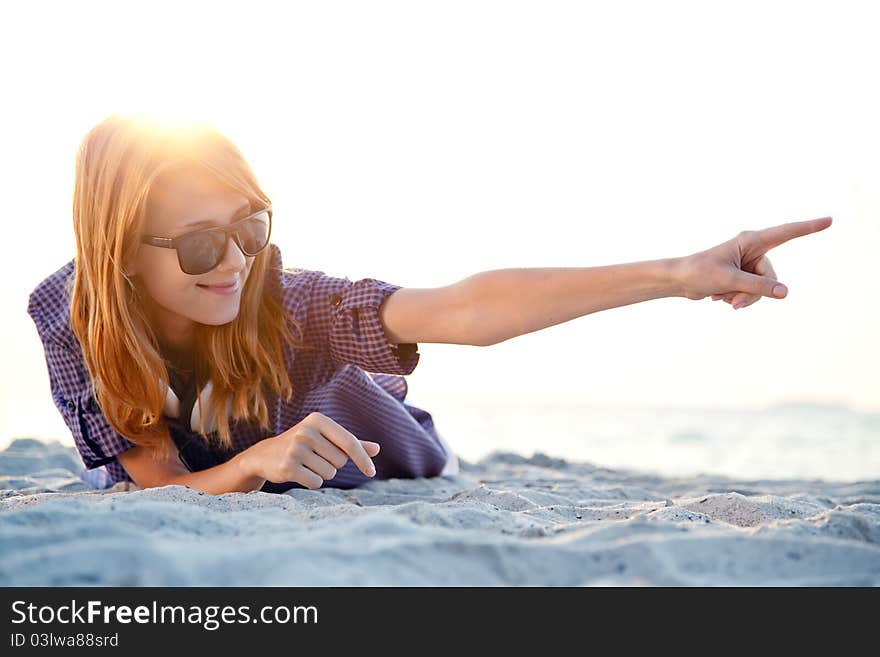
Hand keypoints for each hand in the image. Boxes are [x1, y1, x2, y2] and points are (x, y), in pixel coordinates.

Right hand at [240, 412, 380, 488]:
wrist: (265, 456)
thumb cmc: (303, 445)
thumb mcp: (326, 439)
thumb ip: (351, 443)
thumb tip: (377, 449)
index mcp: (317, 420)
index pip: (349, 441)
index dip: (363, 458)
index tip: (372, 472)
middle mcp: (306, 431)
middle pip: (340, 461)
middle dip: (332, 464)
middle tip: (314, 458)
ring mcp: (295, 448)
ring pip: (329, 473)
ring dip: (322, 473)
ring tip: (306, 464)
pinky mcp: (288, 466)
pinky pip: (316, 482)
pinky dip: (312, 482)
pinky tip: (299, 473)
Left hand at [673, 216, 832, 307]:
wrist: (679, 281)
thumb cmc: (700, 273)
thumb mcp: (730, 280)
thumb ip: (758, 286)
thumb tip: (784, 292)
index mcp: (751, 240)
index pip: (786, 233)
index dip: (808, 227)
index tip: (829, 220)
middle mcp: (752, 250)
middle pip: (771, 276)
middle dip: (754, 292)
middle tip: (733, 300)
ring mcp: (748, 264)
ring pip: (762, 288)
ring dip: (743, 297)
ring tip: (722, 298)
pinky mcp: (743, 275)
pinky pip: (752, 292)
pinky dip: (737, 297)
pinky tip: (719, 296)